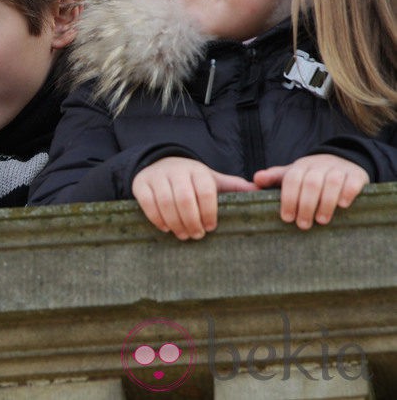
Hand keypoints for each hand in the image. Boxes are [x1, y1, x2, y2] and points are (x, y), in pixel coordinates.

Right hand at [133, 157, 257, 239]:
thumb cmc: (192, 179)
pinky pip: (147, 203)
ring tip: (182, 234)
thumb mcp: (212, 180)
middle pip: (184, 198)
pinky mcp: (140, 183)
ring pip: (165, 202)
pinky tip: (165, 228)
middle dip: (191, 221)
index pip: (205, 191)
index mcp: (197, 171)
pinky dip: (157, 218)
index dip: (208, 212)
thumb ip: (234, 186)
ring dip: (175, 222)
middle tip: (196, 235)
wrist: (161, 164)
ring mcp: (156, 176)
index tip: (211, 227)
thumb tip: (261, 191)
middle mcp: (176, 170)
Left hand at [253, 154, 367, 229]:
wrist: (341, 161)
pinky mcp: (357, 175)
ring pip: (332, 182)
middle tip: (303, 225)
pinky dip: (347, 193)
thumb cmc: (310, 175)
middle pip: (310, 183)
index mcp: (300, 166)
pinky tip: (343, 206)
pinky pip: (352, 182)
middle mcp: (319, 165)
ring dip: (325, 202)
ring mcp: (339, 169)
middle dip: (305, 205)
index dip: (288, 199)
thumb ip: (274, 178)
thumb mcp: (292, 174)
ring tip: (321, 221)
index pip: (291, 180)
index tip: (287, 218)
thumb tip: (255, 179)